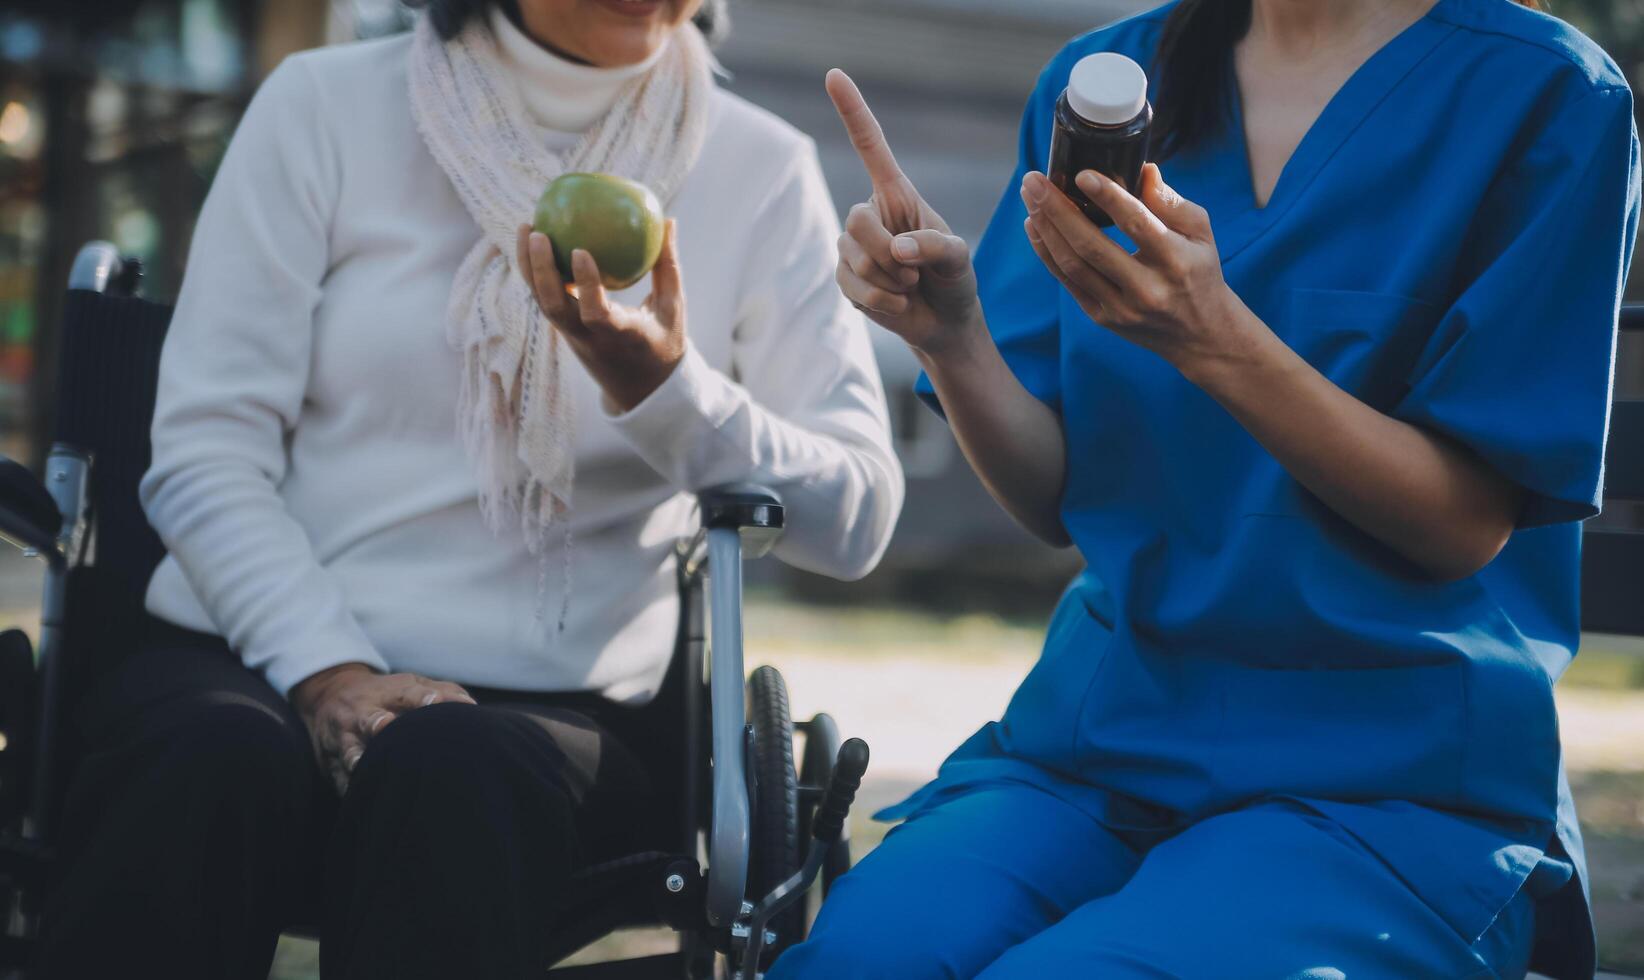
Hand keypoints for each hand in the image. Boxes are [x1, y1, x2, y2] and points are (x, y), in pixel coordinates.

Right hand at [290, 663, 474, 793]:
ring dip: (354, 755)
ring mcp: (344, 736)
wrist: (330, 694)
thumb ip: (445, 692)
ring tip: (360, 763)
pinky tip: (355, 797)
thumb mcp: (412, 684)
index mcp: (390, 693)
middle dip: (376, 722)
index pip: (408, 694)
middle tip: (384, 724)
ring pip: (348, 748)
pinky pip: (337, 776)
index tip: (435, 702)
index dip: (422, 698)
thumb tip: (473, 707)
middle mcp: (364, 712)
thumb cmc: (388, 694)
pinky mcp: (330, 760)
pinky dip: (346, 786)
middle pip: (370, 717)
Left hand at [516, 219, 686, 412]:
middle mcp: (589, 339)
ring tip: (527, 227)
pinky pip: (546, 299)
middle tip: (538, 231)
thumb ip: (667, 265)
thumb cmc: (664, 342)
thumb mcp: (673, 308)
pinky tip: (535, 242)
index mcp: (620, 336)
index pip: (595, 313)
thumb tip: (667, 220)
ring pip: (542, 303)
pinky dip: (537, 272)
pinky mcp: (564, 332)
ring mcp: (572, 337)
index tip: (578, 251)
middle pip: (554, 307)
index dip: (584, 284)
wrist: (642, 389)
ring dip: (529, 268)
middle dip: (540, 271)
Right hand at [825, 69, 981, 357]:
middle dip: (886, 251)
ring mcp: (852, 247)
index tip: (834, 75)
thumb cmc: (954, 279)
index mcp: (896, 194)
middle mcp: (870, 214)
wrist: (944, 321)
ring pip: (853, 255)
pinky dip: (883, 300)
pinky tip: (898, 301)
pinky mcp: (845, 279)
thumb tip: (898, 250)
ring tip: (910, 285)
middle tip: (913, 271)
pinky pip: (853, 287)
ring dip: (890, 279)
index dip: (853, 111)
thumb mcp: (958, 257)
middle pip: (857, 219)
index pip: (870, 146)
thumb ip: (934, 246)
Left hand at [1021, 164, 1258, 378]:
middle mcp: (1146, 288)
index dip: (1107, 197)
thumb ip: (1171, 202)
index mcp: (1175, 260)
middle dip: (1057, 210)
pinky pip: (1068, 282)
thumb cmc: (1198, 271)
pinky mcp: (1103, 318)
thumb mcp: (1200, 233)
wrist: (1199, 334)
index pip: (1136, 223)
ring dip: (1045, 228)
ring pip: (1072, 265)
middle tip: (1034, 180)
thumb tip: (1143, 170)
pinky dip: (1047, 252)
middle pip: (1091, 246)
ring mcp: (1121, 307)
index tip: (1080, 174)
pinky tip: (1034, 226)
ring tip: (1030, 197)